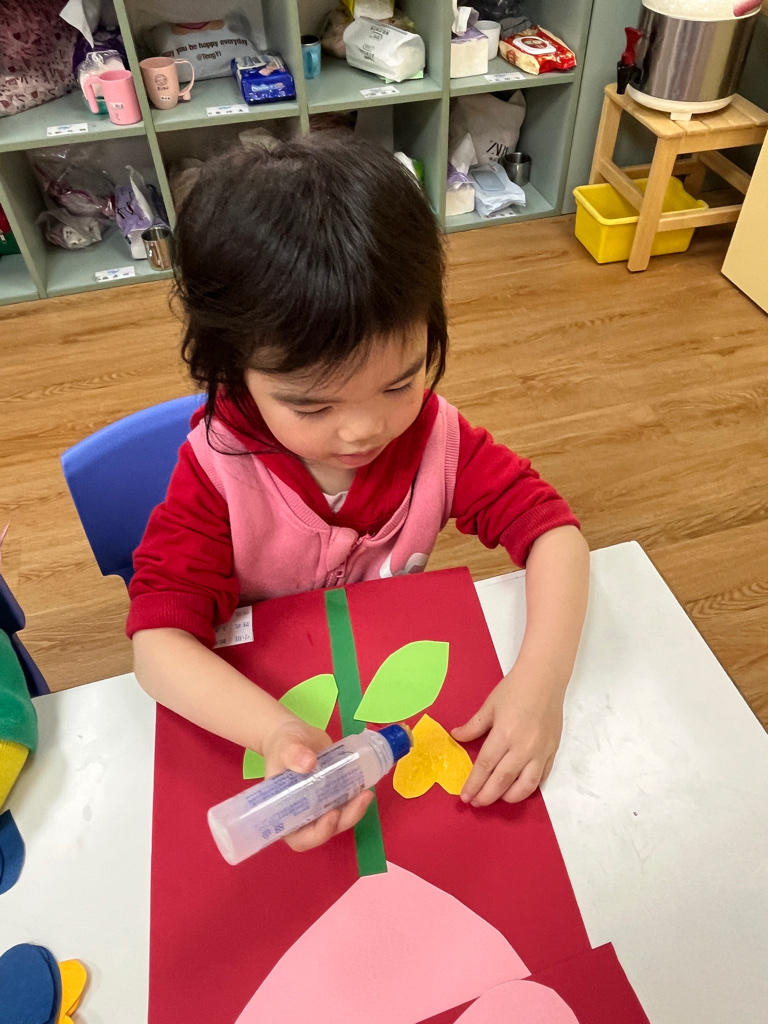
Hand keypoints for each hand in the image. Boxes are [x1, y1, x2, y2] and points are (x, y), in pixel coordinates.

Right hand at [261, 719, 372, 852]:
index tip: (331, 816)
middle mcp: (303, 816)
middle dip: (344, 820)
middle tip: (359, 800)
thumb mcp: (284, 746)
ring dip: (355, 810)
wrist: (297, 736)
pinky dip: (357, 798)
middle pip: (325, 831)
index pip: (299, 837)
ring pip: (340, 819)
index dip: (317, 834)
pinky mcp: (334, 796)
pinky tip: (367, 785)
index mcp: (284, 813)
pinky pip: (347, 804)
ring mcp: (320, 807)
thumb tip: (308, 763)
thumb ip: (292, 754)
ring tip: (366, 793)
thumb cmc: (282, 745)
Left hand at [452, 668, 563, 805]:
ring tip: (497, 797)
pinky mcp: (552, 751)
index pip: (485, 767)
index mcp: (504, 735)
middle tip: (476, 802)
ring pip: (525, 786)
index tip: (465, 796)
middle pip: (502, 781)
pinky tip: (518, 787)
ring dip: (509, 797)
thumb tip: (456, 736)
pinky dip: (529, 787)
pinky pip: (541, 777)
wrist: (545, 678)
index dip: (474, 784)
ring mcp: (540, 752)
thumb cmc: (515, 689)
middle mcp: (523, 747)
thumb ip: (473, 727)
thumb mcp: (489, 706)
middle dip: (487, 795)